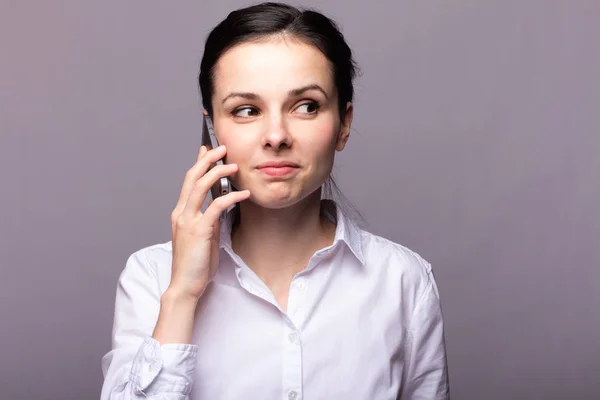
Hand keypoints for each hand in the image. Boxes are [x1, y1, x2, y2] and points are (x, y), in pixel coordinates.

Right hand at [168, 145, 249, 299]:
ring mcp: (188, 221)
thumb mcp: (203, 236)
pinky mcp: (199, 230)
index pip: (188, 181)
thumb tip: (219, 206)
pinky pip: (216, 206)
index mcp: (181, 214)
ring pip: (200, 186)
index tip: (206, 149)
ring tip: (234, 165)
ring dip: (218, 172)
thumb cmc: (195, 264)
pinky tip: (244, 193)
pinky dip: (231, 196)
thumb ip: (208, 220)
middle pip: (192, 177)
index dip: (198, 163)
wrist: (185, 285)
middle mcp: (181, 213)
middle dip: (207, 159)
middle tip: (222, 148)